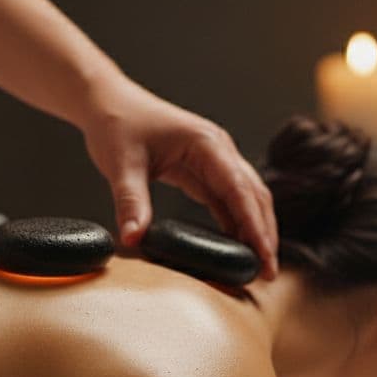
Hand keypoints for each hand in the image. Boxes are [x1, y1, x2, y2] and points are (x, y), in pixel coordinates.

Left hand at [78, 77, 278, 278]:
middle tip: (267, 273)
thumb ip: (130, 202)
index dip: (254, 225)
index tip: (264, 255)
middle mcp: (219, 150)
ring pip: (246, 198)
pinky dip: (236, 224)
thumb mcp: (121, 165)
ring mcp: (214, 159)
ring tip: (257, 267)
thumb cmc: (117, 124)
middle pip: (254, 195)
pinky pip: (227, 200)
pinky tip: (236, 248)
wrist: (108, 102)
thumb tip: (133, 238)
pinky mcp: (204, 170)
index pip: (239, 189)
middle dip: (264, 234)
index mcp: (206, 143)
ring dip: (254, 230)